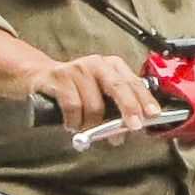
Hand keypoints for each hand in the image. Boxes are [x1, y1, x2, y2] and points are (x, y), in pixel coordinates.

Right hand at [24, 53, 159, 134]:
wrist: (41, 77)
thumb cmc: (77, 90)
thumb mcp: (101, 94)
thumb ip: (118, 109)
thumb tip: (131, 130)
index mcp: (113, 66)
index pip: (134, 83)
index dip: (145, 100)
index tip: (153, 115)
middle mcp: (97, 64)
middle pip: (118, 87)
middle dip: (128, 109)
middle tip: (133, 127)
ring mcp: (77, 69)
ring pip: (94, 105)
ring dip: (91, 124)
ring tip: (85, 126)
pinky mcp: (58, 78)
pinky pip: (73, 107)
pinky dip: (74, 121)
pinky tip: (72, 123)